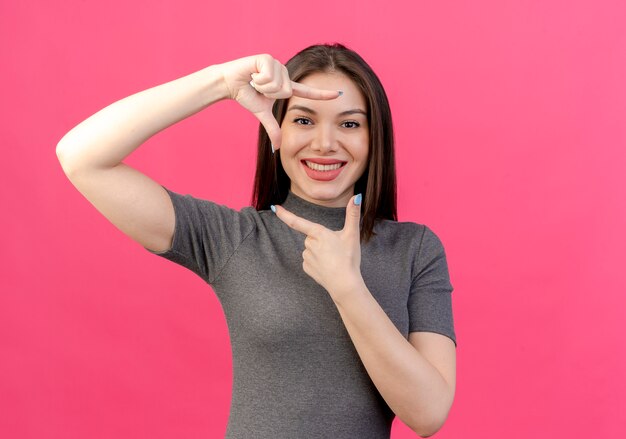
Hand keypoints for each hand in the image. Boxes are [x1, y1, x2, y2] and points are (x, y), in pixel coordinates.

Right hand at [217, 54, 340, 149]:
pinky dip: (257, 79)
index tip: (339, 94)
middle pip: (287, 92)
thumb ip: (273, 129)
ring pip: (278, 85)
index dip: (323, 94)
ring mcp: (277, 64)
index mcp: (286, 86)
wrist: (229, 83)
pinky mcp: (268, 58)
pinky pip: (269, 76)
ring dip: (262, 87)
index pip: (307, 92)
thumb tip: (277, 148)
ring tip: (255, 81)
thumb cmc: (247, 95)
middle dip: (269, 94)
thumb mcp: (263, 113)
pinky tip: (252, 74)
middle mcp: (285, 74)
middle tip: (258, 88)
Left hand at [273, 195, 364, 301]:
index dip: (284, 214)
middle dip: (322, 240)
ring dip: (321, 251)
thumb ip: (353, 214)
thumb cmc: (349, 258)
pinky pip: (310, 260)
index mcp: (318, 233)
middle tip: (337, 249)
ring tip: (334, 259)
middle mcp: (309, 244)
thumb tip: (357, 196)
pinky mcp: (306, 268)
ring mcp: (306, 257)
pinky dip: (318, 262)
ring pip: (311, 249)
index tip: (274, 207)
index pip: (297, 221)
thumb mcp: (352, 234)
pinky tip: (328, 267)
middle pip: (312, 236)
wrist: (345, 284)